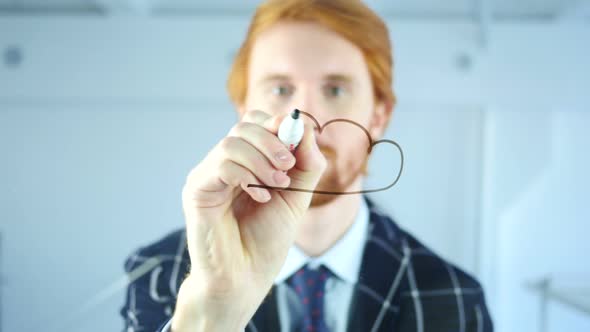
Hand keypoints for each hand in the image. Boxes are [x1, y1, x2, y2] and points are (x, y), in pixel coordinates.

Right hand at [171, 110, 325, 331]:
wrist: (246, 277)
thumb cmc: (267, 240)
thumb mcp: (297, 195)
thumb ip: (305, 162)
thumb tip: (304, 125)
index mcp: (246, 162)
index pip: (256, 123)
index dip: (277, 126)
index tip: (295, 144)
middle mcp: (224, 164)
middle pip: (243, 126)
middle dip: (272, 141)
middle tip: (288, 167)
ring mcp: (208, 175)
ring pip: (233, 143)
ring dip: (262, 160)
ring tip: (277, 184)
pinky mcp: (197, 189)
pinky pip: (221, 165)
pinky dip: (247, 176)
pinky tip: (259, 197)